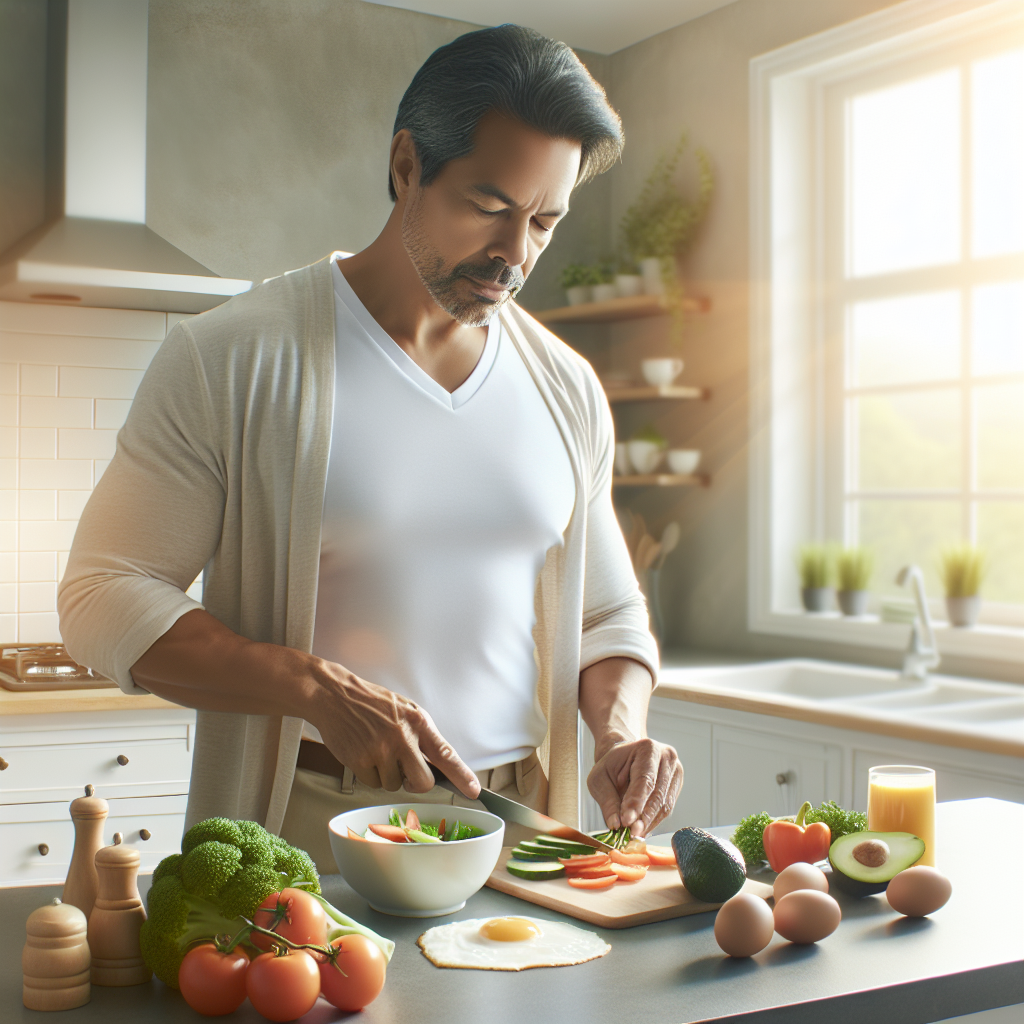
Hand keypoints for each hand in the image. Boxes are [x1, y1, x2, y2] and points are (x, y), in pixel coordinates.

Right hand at [310, 660, 479, 798]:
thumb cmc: (372, 703)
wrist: (335, 696)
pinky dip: (369, 774)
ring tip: (376, 749)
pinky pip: (373, 784)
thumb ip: (421, 735)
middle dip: (415, 783)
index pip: (445, 753)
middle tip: (404, 771)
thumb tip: (437, 765)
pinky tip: (363, 753)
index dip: (461, 775)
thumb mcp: (405, 709)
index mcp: (418, 722)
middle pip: (422, 782)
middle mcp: (402, 737)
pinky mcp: (360, 761)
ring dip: (387, 774)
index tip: (473, 790)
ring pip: (394, 785)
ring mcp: (380, 750)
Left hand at [587, 738, 681, 838]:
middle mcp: (667, 757)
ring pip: (664, 804)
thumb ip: (607, 800)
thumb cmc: (612, 765)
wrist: (626, 759)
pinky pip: (667, 809)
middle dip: (644, 817)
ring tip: (635, 834)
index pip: (644, 779)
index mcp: (648, 748)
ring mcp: (675, 772)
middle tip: (632, 832)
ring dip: (649, 823)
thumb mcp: (600, 778)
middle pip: (657, 794)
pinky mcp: (676, 786)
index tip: (627, 820)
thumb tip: (616, 824)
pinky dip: (653, 821)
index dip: (636, 802)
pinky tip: (642, 829)